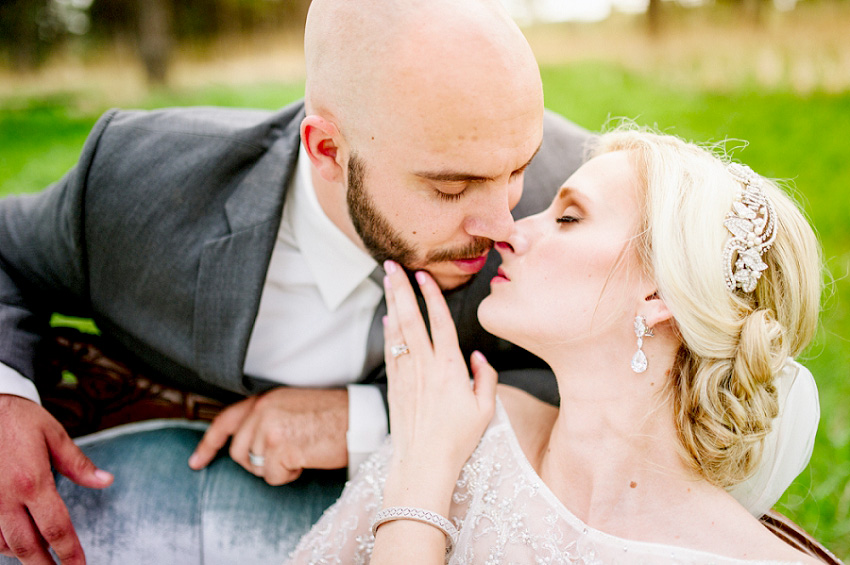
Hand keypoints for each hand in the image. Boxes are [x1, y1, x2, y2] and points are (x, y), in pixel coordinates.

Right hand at [0, 394, 112, 564]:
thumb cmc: (19, 420)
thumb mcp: (54, 435)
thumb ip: (79, 464)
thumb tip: (106, 481)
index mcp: (33, 481)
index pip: (56, 527)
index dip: (69, 552)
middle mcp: (5, 497)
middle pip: (27, 546)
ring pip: (3, 545)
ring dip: (24, 555)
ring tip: (43, 559)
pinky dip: (2, 545)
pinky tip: (17, 543)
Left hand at [188, 388, 348, 484]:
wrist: (358, 417)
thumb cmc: (332, 415)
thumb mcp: (291, 407)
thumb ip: (265, 419)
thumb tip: (246, 448)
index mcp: (264, 399)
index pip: (225, 421)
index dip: (208, 444)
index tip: (196, 463)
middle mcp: (262, 410)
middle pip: (239, 453)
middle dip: (258, 463)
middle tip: (285, 457)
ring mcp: (269, 428)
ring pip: (256, 467)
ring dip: (276, 468)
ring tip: (300, 453)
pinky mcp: (280, 446)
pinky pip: (273, 477)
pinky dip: (289, 476)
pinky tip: (305, 460)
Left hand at [382, 261, 496, 490]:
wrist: (423, 462)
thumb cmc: (457, 439)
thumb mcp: (485, 410)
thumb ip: (486, 378)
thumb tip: (479, 356)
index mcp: (449, 368)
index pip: (440, 322)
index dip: (432, 295)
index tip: (424, 275)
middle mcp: (425, 366)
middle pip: (411, 317)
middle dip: (401, 288)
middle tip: (393, 265)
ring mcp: (407, 374)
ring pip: (397, 330)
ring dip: (392, 302)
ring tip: (387, 280)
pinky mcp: (395, 385)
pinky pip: (391, 350)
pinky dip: (389, 330)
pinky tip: (387, 317)